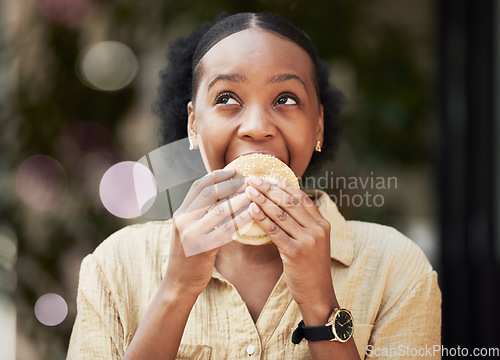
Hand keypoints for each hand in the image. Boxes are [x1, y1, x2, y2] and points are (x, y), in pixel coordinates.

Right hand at [163, 169, 251, 299]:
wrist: (179, 282)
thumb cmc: (189, 255)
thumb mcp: (189, 230)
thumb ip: (199, 213)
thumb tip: (222, 194)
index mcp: (180, 212)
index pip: (198, 185)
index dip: (217, 175)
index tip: (234, 170)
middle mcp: (183, 220)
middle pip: (209, 193)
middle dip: (231, 184)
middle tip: (248, 181)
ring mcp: (191, 233)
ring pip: (220, 210)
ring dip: (239, 200)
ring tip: (254, 195)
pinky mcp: (202, 247)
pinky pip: (226, 229)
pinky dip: (240, 220)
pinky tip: (252, 215)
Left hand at [245, 176, 336, 317]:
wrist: (318, 294)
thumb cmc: (311, 268)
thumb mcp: (314, 242)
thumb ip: (304, 224)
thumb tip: (283, 203)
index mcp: (323, 224)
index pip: (301, 197)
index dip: (283, 186)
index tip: (267, 178)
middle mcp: (317, 229)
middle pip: (289, 202)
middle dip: (269, 188)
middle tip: (252, 179)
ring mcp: (307, 240)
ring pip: (280, 214)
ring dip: (262, 200)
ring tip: (248, 190)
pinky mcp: (295, 252)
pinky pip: (274, 231)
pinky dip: (261, 218)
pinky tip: (251, 209)